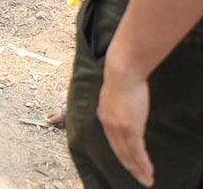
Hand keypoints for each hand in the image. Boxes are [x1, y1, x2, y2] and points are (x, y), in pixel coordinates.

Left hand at [98, 63, 154, 186]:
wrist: (122, 72)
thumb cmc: (121, 78)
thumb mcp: (115, 95)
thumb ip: (118, 105)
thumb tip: (125, 109)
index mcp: (104, 116)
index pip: (112, 141)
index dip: (121, 154)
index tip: (128, 162)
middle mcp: (108, 125)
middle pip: (119, 152)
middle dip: (129, 167)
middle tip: (139, 178)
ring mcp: (118, 128)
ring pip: (128, 155)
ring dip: (138, 169)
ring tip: (146, 180)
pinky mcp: (130, 128)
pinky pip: (137, 151)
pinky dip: (142, 163)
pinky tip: (148, 171)